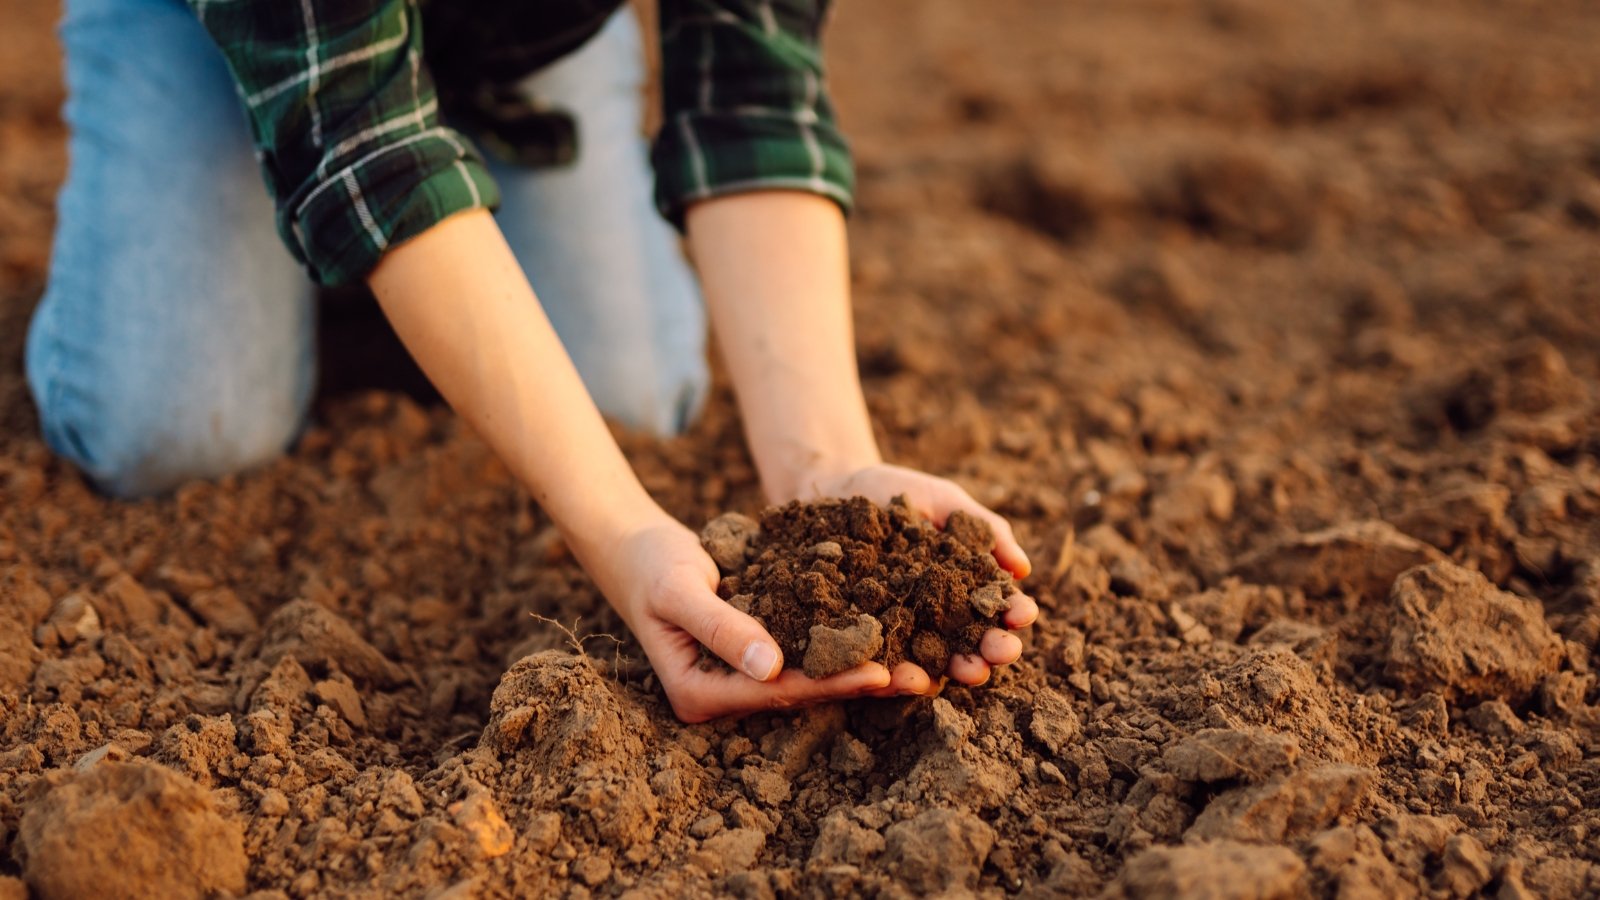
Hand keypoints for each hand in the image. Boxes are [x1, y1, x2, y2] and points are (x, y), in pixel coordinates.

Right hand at [581, 512, 891, 721]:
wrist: (636, 547)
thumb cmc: (651, 566)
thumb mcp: (680, 591)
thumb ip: (722, 628)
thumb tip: (771, 668)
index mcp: (698, 695)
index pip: (776, 692)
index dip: (829, 681)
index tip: (880, 670)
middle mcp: (722, 696)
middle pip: (801, 692)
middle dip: (859, 682)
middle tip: (919, 675)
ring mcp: (740, 678)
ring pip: (810, 677)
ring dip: (862, 668)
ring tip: (920, 665)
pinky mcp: (759, 654)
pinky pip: (807, 653)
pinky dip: (845, 645)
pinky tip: (892, 636)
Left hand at [794, 463, 1039, 695]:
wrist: (836, 489)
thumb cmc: (897, 492)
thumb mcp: (944, 502)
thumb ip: (985, 529)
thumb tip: (1023, 569)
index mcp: (965, 586)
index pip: (997, 606)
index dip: (1014, 612)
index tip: (1024, 613)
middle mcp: (938, 616)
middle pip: (973, 642)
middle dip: (992, 650)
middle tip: (1003, 651)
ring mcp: (901, 630)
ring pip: (933, 660)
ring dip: (954, 669)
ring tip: (969, 671)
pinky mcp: (863, 637)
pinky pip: (881, 660)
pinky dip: (895, 672)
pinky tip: (908, 675)